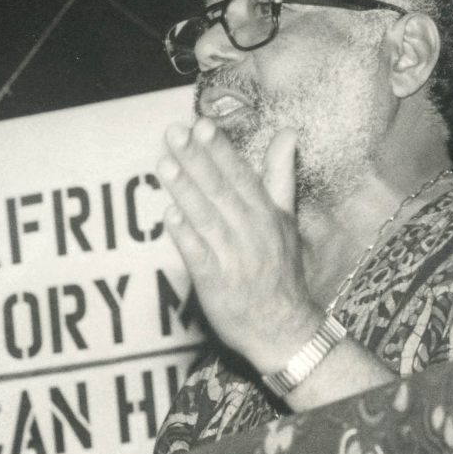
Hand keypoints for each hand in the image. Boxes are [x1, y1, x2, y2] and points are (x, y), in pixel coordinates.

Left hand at [156, 118, 322, 373]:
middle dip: (197, 160)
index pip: (241, 175)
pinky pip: (198, 255)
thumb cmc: (281, 270)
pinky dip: (185, 235)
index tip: (201, 125)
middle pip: (221, 191)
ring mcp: (233, 257)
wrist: (284, 329)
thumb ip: (279, 176)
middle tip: (175, 133)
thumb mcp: (285, 220)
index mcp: (267, 215)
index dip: (220, 150)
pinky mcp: (216, 282)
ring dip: (186, 190)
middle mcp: (251, 232)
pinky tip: (169, 215)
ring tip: (165, 164)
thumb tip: (287, 133)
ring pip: (207, 218)